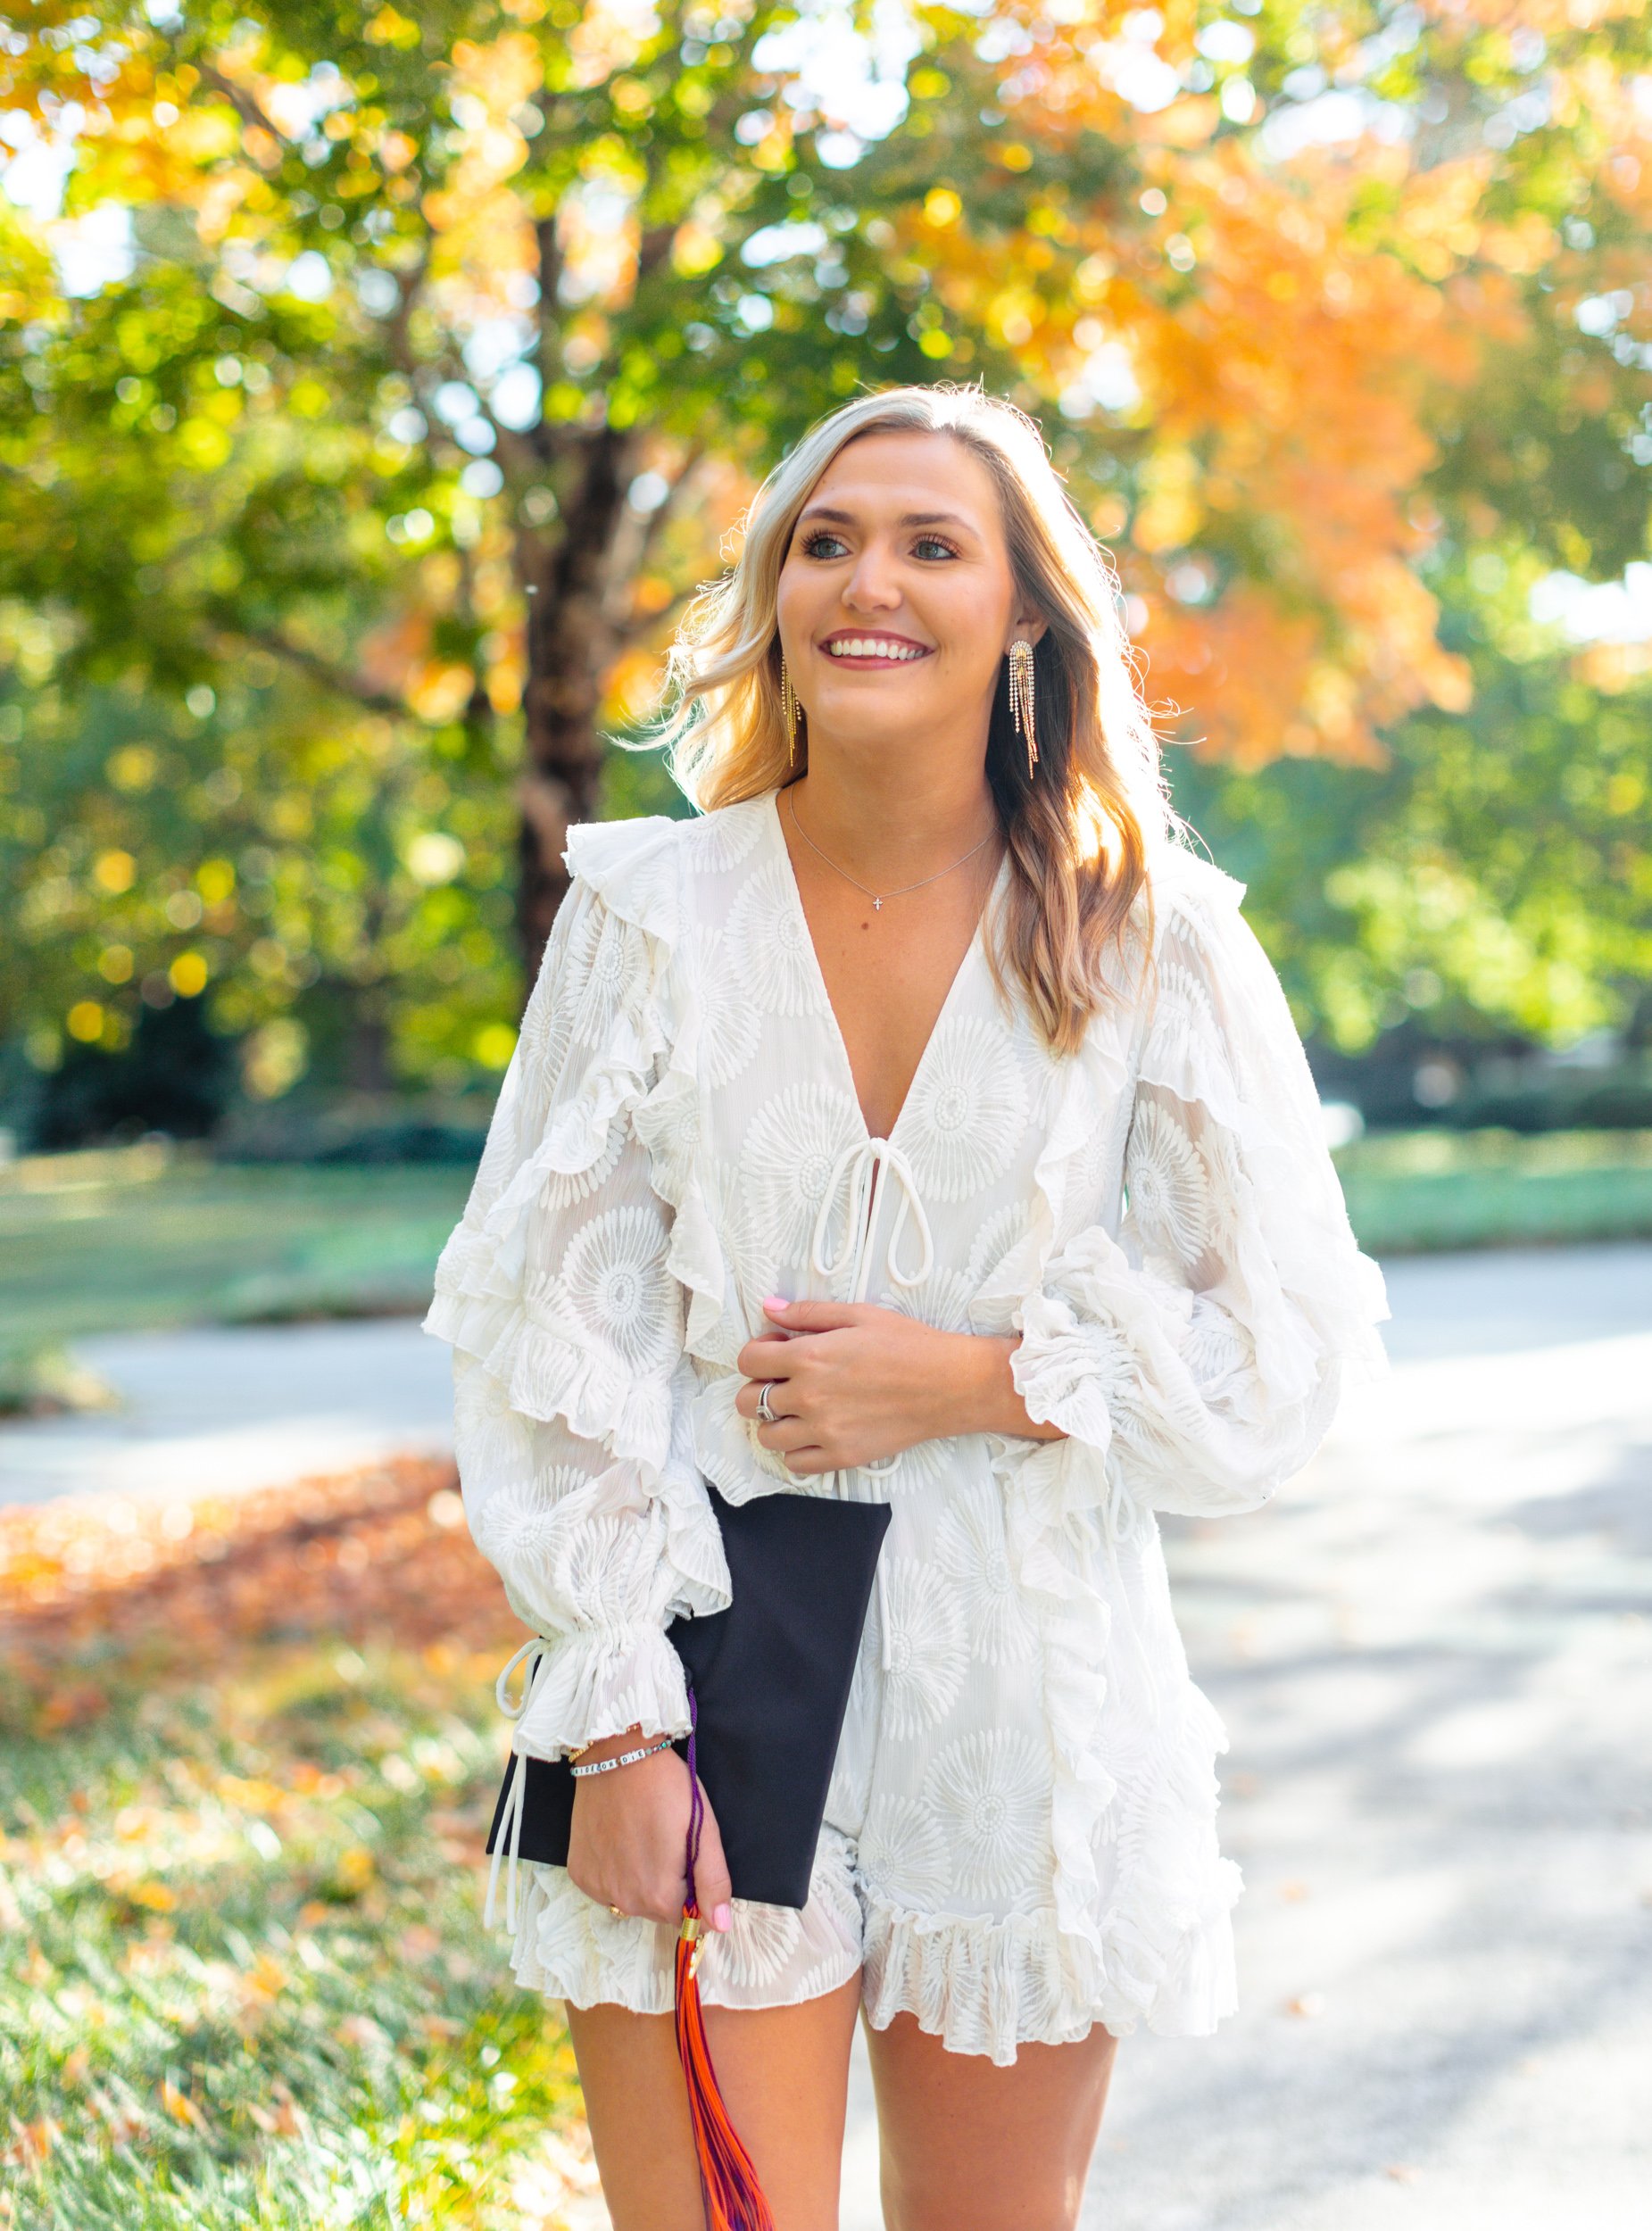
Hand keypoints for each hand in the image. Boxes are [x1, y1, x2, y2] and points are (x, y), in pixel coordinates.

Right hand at [565, 1732, 732, 1930]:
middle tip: (664, 1841)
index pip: (687, 1915)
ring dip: (640, 1880)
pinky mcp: (579, 1873)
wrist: (617, 1755)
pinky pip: (604, 1886)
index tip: (686, 1855)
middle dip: (667, 1885)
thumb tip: (720, 1926)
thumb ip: (713, 1882)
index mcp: (660, 1896)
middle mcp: (625, 1902)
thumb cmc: (666, 1788)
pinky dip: (614, 1871)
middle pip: (658, 1910)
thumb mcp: (703, 1830)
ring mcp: (598, 1888)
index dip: (693, 1888)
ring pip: (631, 1899)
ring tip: (641, 1838)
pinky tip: (618, 1840)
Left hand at [734, 1298, 1028, 1473]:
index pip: (748, 1361)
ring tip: (798, 1409)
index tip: (774, 1352)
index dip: (756, 1353)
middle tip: (782, 1381)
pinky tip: (813, 1433)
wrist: (950, 1384)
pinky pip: (795, 1463)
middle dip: (757, 1388)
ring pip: (766, 1436)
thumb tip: (770, 1308)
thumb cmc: (909, 1345)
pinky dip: (796, 1450)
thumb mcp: (858, 1315)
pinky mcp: (842, 1456)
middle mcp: (809, 1396)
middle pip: (748, 1401)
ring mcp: (824, 1431)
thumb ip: (809, 1313)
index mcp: (810, 1356)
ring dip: (775, 1421)